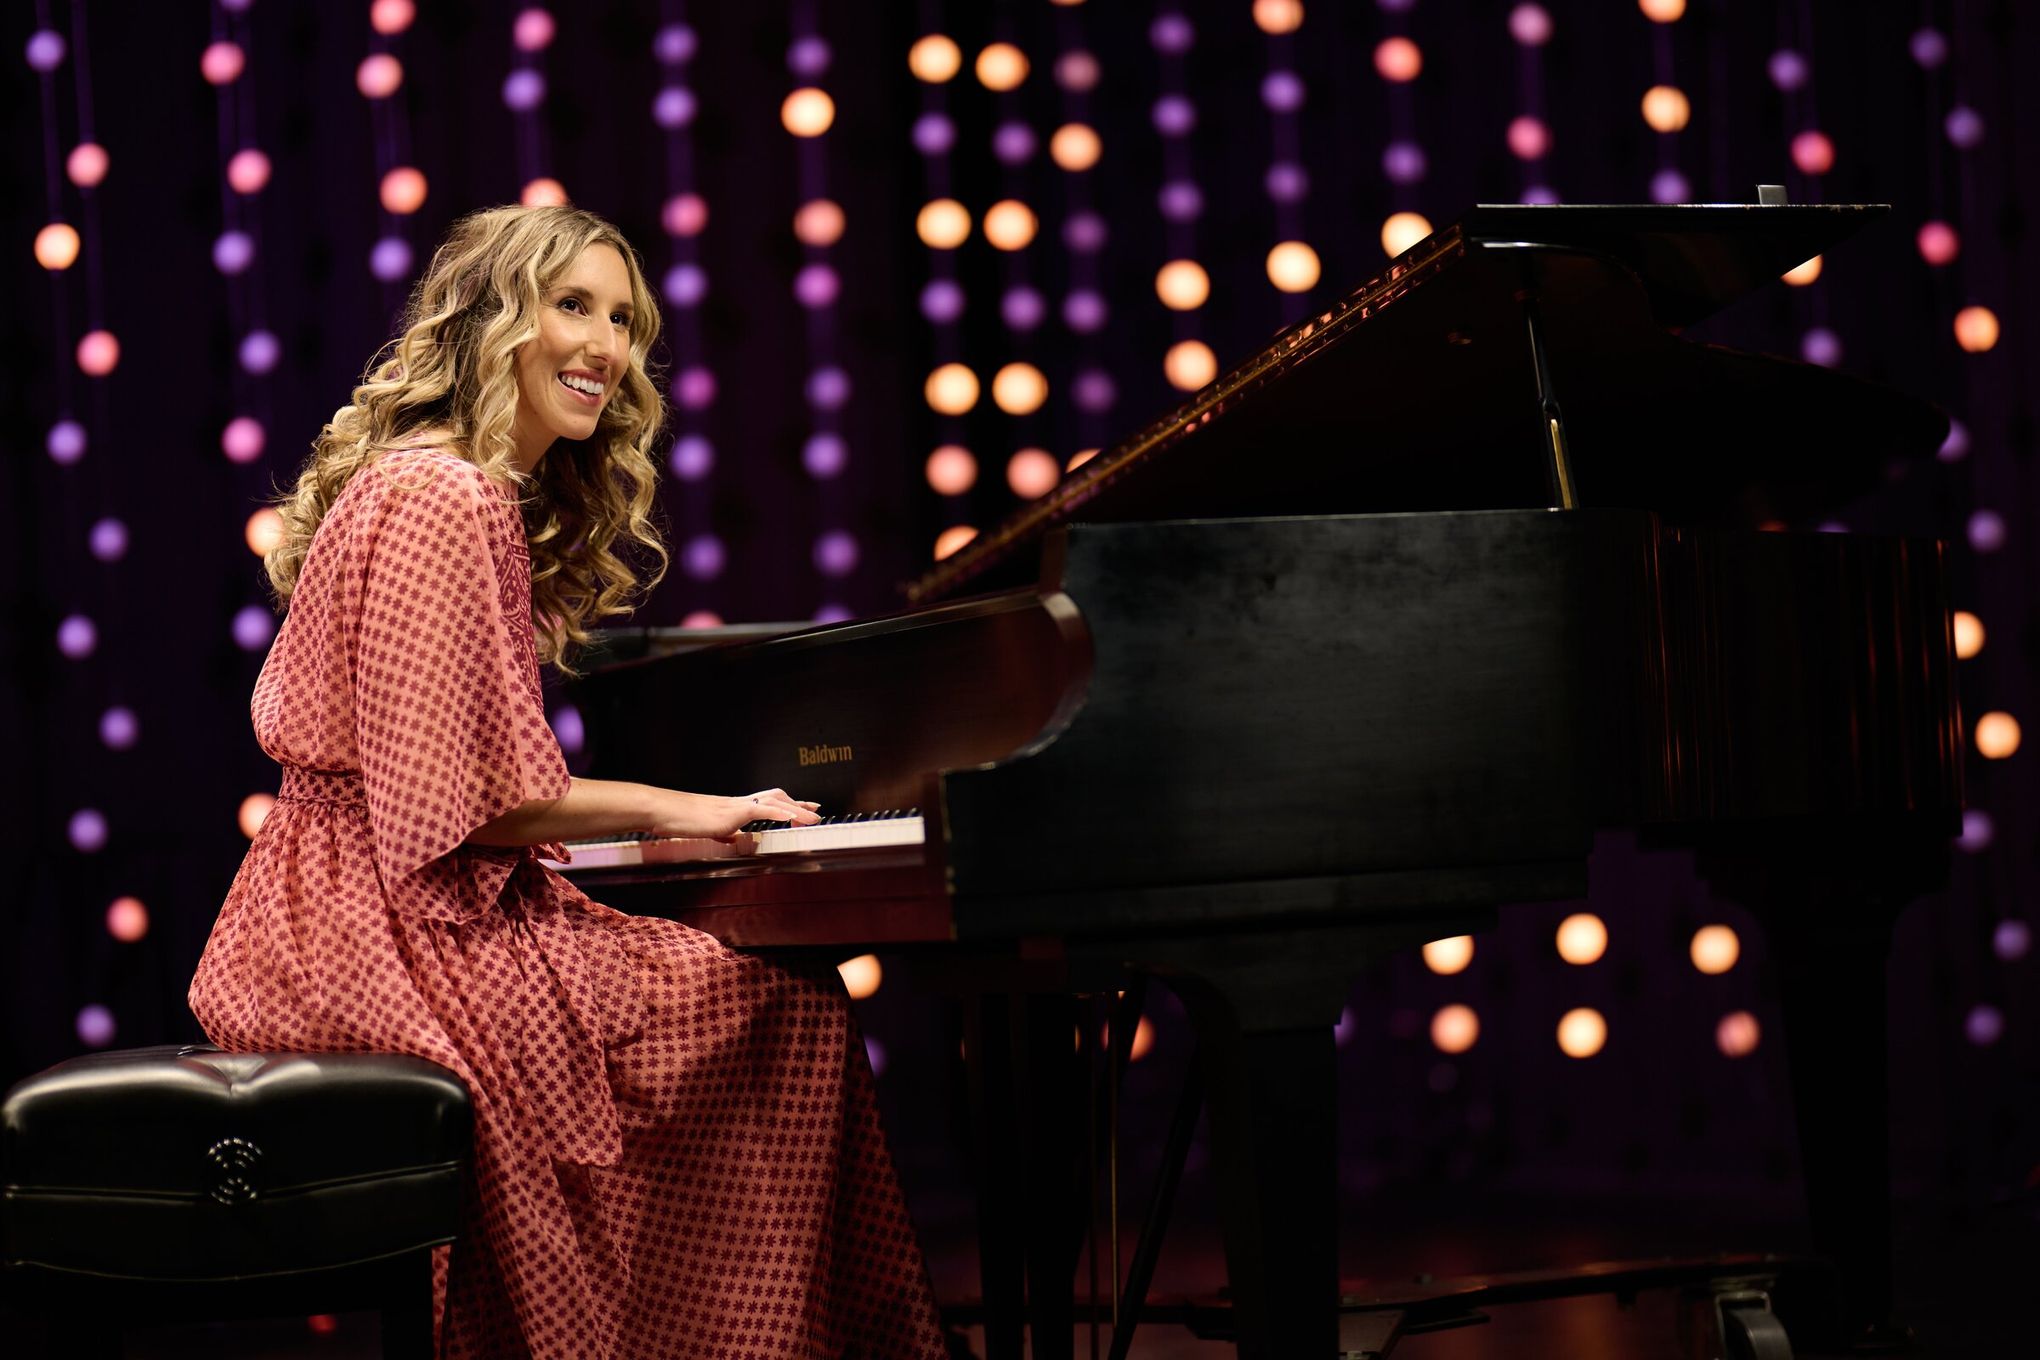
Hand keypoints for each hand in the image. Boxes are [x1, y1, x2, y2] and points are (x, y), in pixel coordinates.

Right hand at [645, 787, 821, 840]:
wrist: (665, 811)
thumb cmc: (680, 820)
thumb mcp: (709, 831)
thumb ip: (724, 834)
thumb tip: (735, 838)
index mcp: (733, 807)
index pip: (766, 802)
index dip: (786, 805)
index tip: (802, 808)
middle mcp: (738, 803)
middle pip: (776, 797)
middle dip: (798, 804)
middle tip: (816, 811)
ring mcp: (736, 806)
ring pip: (774, 801)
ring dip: (796, 809)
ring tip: (813, 818)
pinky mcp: (732, 812)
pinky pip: (762, 810)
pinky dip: (780, 812)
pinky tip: (792, 818)